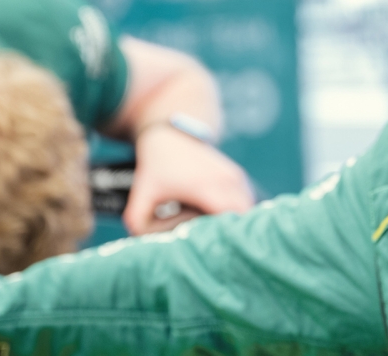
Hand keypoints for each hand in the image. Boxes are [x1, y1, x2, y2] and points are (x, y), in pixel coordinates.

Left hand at [124, 125, 254, 234]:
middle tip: (214, 246)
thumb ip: (141, 225)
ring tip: (214, 231)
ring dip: (234, 223)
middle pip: (243, 218)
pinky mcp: (238, 176)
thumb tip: (162, 247)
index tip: (213, 251)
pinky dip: (235, 213)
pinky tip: (216, 218)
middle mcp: (226, 180)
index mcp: (205, 187)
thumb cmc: (155, 168)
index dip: (224, 239)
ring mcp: (235, 177)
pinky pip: (245, 202)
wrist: (169, 136)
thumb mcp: (141, 196)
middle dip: (231, 234)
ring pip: (247, 210)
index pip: (230, 221)